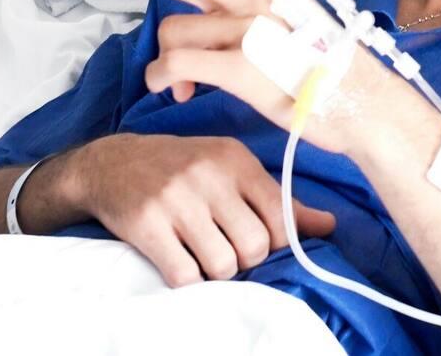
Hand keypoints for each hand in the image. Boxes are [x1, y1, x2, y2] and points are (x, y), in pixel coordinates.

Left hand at [72, 0, 405, 154]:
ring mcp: (246, 26)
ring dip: (167, 64)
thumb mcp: (292, 21)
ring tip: (185, 86)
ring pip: (171, 33)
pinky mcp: (239, 63)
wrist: (364, 105)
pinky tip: (180, 94)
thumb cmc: (327, 69)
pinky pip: (175, 66)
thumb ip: (243, 13)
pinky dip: (167, 83)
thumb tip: (201, 25)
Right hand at [78, 132, 335, 286]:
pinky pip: (184, 274)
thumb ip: (280, 201)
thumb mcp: (233, 171)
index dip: (277, 241)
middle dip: (246, 260)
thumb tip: (329, 226)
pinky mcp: (146, 224)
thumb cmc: (185, 169)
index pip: (280, 214)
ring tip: (205, 257)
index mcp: (236, 160)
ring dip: (217, 273)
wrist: (112, 162)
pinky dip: (188, 280)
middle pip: (254, 245)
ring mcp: (177, 199)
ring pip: (222, 264)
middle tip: (229, 252)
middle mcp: (210, 175)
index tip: (261, 243)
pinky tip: (181, 263)